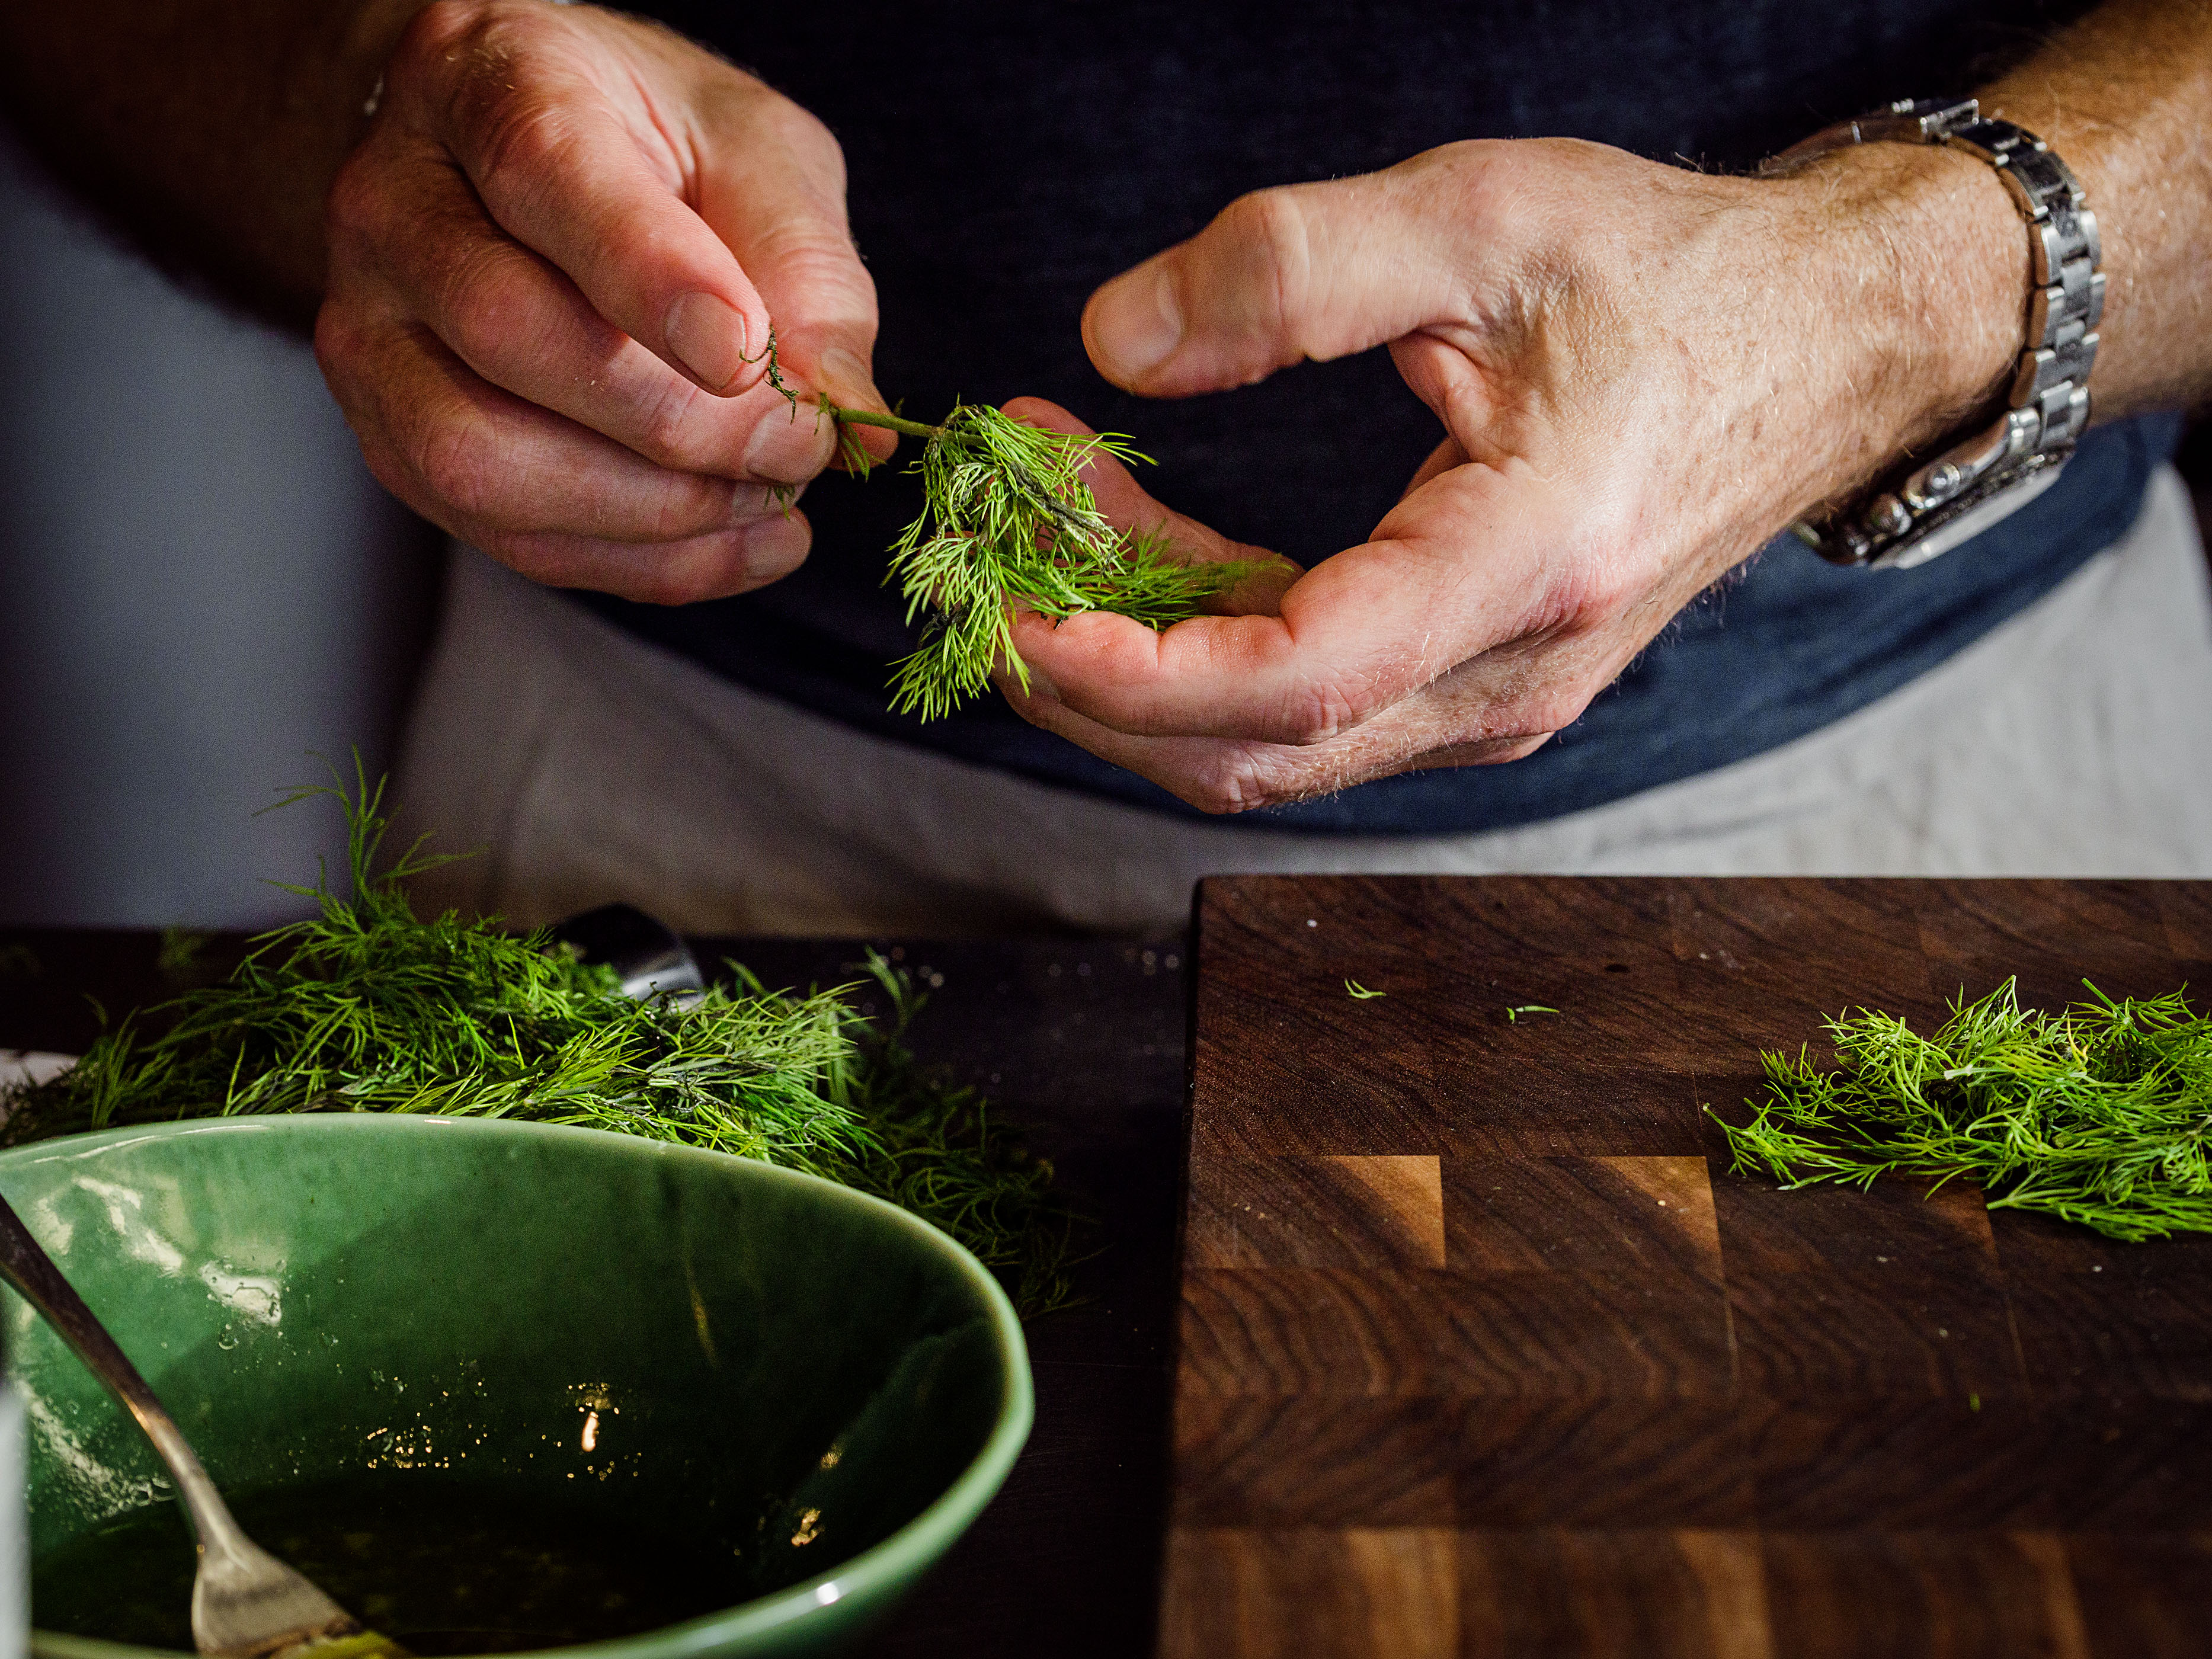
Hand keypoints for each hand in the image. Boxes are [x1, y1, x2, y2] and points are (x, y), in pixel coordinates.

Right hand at [314, 0, 893, 602]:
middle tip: (797, 446)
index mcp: (491, 82)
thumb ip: (806, 266)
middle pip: (507, 331)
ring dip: (652, 510)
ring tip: (769, 500)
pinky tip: (738, 542)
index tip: (749, 355)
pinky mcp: (391, 440)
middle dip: (678, 421)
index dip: (652, 281)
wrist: (524, 176)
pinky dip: (641, 561)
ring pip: (479, 456)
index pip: (547, 176)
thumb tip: (849, 412)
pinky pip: (505, 535)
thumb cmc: (655, 151)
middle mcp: (396, 203)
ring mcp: (368, 331)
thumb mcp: (759, 154)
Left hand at [1000, 137, 2026, 811]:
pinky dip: (1198, 639)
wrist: (1824, 349)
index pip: (1296, 682)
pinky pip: (1303, 701)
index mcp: (1527, 572)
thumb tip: (1115, 341)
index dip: (1134, 667)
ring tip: (1041, 513)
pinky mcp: (1470, 685)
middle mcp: (1509, 682)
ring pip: (1265, 742)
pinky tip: (1133, 535)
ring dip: (1134, 654)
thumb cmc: (1674, 279)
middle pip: (1252, 750)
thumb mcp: (1485, 217)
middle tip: (985, 554)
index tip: (1010, 604)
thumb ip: (1294, 266)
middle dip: (1094, 676)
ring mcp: (1492, 703)